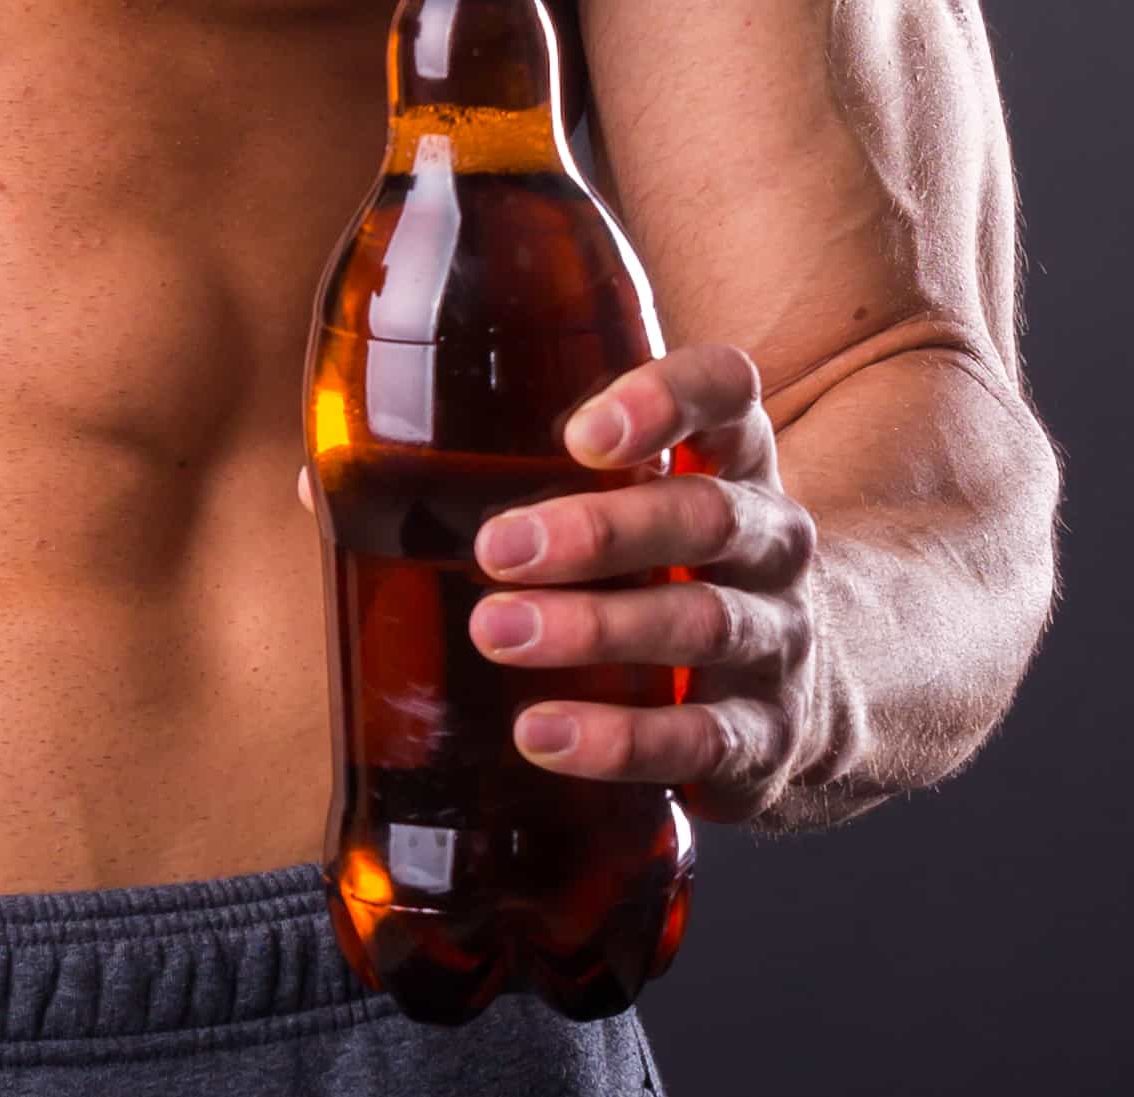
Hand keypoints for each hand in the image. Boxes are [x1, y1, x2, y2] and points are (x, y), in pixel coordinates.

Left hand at [471, 342, 823, 821]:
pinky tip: (544, 734)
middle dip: (600, 530)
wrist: (816, 693)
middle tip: (496, 547)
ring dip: (597, 629)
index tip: (584, 430)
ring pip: (704, 624)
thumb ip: (483, 475)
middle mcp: (769, 540)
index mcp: (729, 458)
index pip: (726, 393)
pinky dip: (620, 740)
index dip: (668, 398)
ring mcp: (778, 640)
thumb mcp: (616, 505)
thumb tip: (317, 478)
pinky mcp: (767, 739)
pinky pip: (704, 739)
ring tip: (497, 631)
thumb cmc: (663, 571)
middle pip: (708, 515)